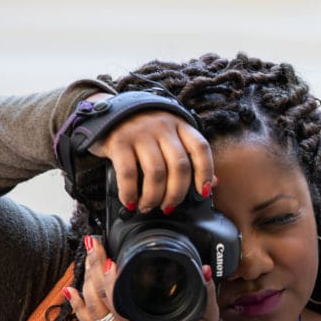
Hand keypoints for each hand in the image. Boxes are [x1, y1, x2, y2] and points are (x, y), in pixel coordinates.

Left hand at [64, 235, 219, 320]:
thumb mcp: (206, 316)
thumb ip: (205, 291)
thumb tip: (204, 268)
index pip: (119, 300)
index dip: (110, 278)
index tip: (109, 257)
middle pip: (100, 300)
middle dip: (94, 270)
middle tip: (94, 245)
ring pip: (91, 311)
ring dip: (86, 283)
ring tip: (86, 259)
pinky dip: (78, 308)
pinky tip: (70, 290)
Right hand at [84, 93, 215, 212]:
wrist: (108, 113)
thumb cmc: (144, 131)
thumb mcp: (169, 138)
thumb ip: (189, 157)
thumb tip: (212, 184)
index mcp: (179, 125)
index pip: (200, 149)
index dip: (205, 172)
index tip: (202, 193)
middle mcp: (162, 126)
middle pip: (179, 166)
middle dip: (176, 193)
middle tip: (169, 207)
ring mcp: (140, 132)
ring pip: (156, 172)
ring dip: (154, 197)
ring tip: (148, 206)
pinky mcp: (118, 141)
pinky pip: (128, 173)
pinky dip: (130, 193)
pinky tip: (131, 202)